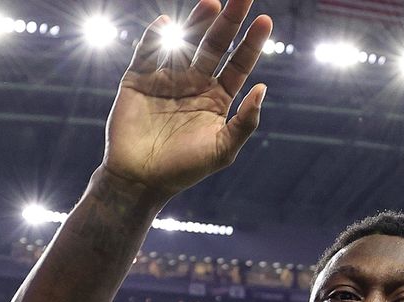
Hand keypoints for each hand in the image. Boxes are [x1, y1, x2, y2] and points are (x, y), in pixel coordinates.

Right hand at [102, 0, 271, 200]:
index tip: (264, 21)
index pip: (238, 63)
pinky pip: (147, 54)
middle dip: (229, 21)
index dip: (251, 43)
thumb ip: (245, 122)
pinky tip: (166, 24)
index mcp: (217, 98)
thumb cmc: (183, 170)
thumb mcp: (222, 150)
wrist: (139, 181)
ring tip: (211, 3)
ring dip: (197, 23)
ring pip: (185, 43)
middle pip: (215, 45)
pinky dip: (155, 38)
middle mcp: (194, 83)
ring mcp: (166, 79)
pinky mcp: (138, 80)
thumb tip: (263, 87)